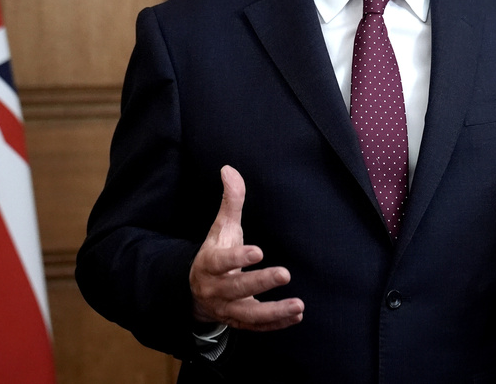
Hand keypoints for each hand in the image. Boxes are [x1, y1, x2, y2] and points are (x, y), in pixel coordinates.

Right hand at [189, 166, 303, 330]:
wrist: (197, 291)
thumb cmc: (215, 252)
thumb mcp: (221, 228)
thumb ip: (229, 201)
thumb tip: (229, 168)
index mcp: (209, 264)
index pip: (221, 261)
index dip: (238, 257)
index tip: (259, 250)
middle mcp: (216, 289)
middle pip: (236, 288)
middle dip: (260, 283)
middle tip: (285, 273)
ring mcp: (227, 309)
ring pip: (249, 315)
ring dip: (274, 311)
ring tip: (299, 305)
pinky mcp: (239, 322)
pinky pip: (257, 327)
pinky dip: (277, 324)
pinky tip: (297, 316)